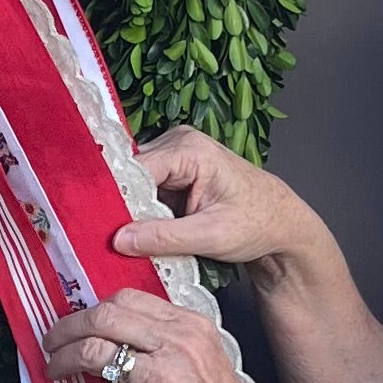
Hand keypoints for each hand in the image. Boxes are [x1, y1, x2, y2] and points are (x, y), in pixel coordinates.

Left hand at [39, 289, 305, 382]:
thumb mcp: (209, 361)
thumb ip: (171, 343)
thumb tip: (122, 337)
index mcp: (191, 328)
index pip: (128, 299)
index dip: (94, 309)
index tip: (81, 321)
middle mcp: (175, 347)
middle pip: (103, 317)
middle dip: (68, 328)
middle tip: (53, 342)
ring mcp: (158, 381)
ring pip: (91, 353)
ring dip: (61, 362)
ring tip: (54, 372)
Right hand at [112, 128, 333, 288]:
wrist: (281, 224)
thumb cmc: (258, 223)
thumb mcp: (211, 235)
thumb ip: (164, 237)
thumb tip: (119, 239)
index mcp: (190, 149)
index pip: (134, 170)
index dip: (115, 199)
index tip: (100, 228)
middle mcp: (179, 142)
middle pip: (130, 174)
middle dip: (122, 207)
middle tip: (110, 240)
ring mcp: (175, 154)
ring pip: (134, 184)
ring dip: (132, 212)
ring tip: (126, 241)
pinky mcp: (174, 171)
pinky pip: (146, 190)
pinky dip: (143, 212)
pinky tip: (142, 233)